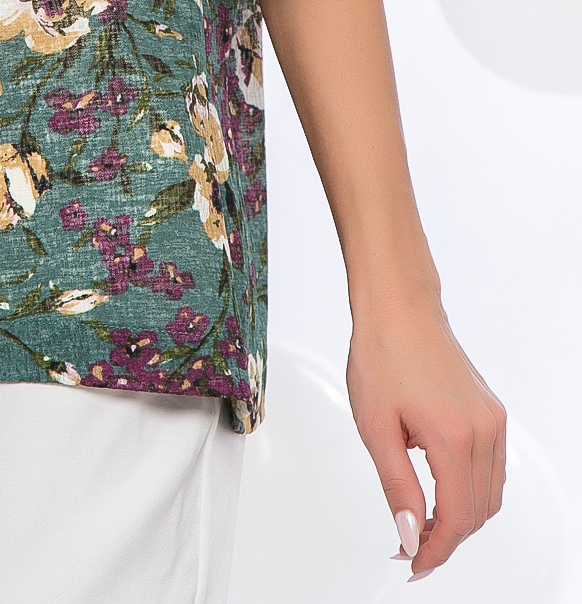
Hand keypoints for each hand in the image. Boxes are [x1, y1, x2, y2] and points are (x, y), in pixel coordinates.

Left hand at [347, 286, 504, 578]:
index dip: (434, 550)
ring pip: (489, 495)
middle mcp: (483, 431)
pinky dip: (470, 490)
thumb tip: (410, 535)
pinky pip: (492, 468)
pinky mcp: (491, 411)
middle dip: (445, 538)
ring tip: (420, 520)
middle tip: (409, 543)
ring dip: (460, 517)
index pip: (455, 519)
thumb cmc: (381, 353)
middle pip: (477, 513)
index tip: (411, 562)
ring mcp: (492, 420)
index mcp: (453, 437)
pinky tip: (438, 488)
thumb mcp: (375, 427)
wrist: (398, 306)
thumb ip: (396, 487)